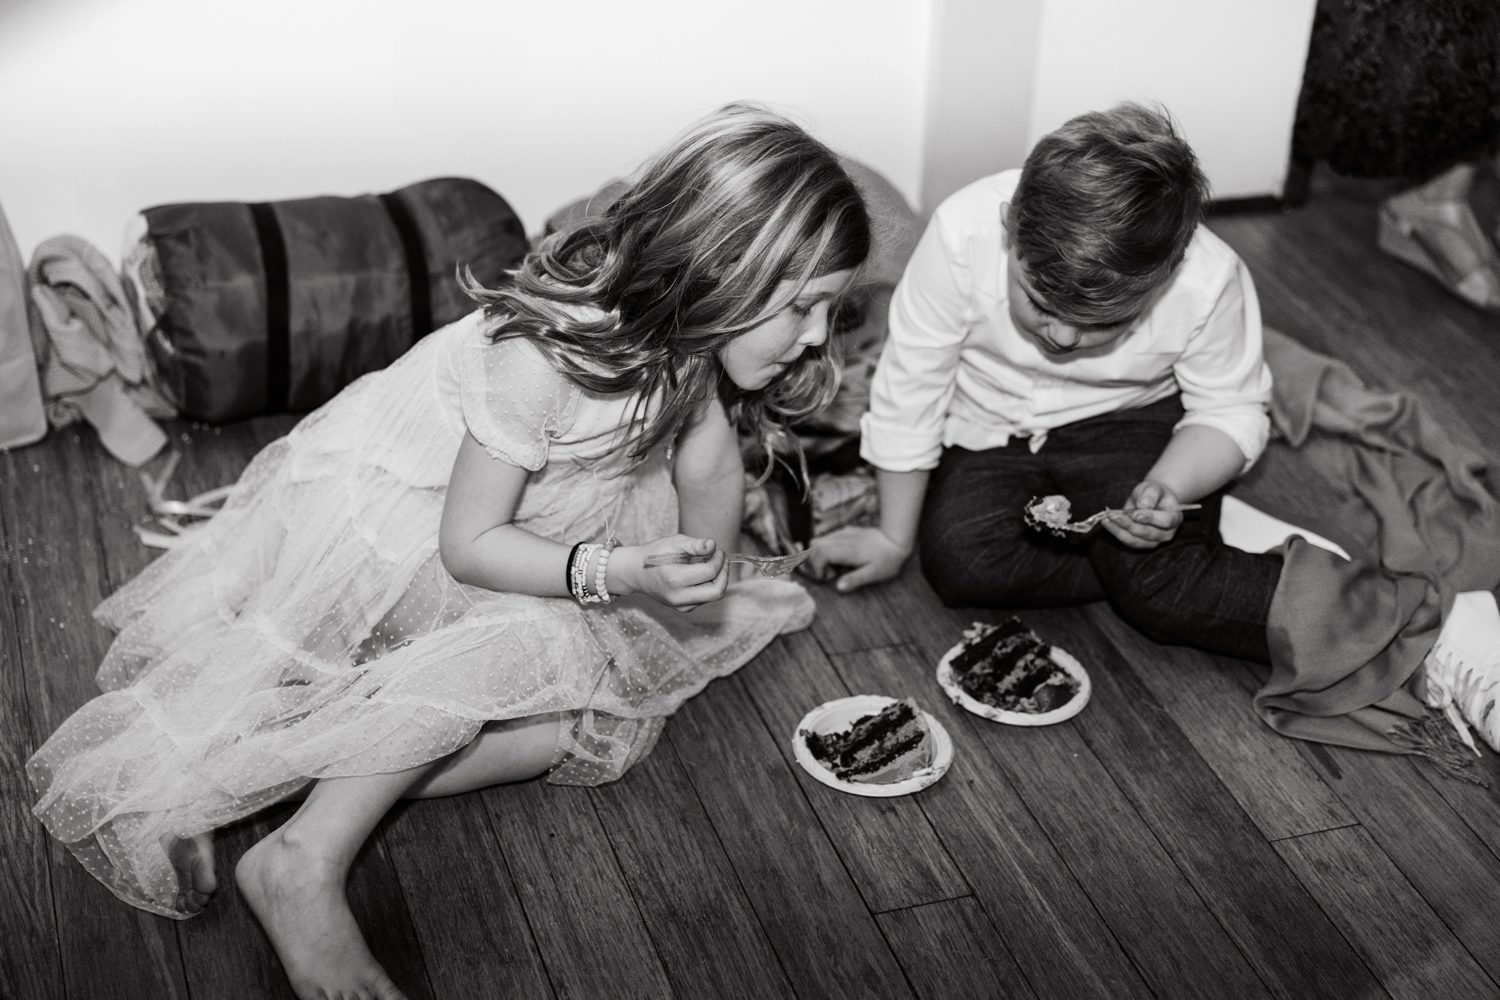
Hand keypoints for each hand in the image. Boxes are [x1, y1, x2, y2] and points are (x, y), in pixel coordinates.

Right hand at [612, 535, 727, 610]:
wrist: (636, 572)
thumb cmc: (655, 554)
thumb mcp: (673, 542)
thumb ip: (695, 544)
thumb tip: (713, 545)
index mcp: (675, 578)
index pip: (710, 572)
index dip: (719, 559)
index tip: (719, 550)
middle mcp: (678, 596)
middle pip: (717, 592)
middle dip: (724, 574)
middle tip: (722, 560)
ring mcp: (680, 605)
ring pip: (712, 596)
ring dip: (717, 579)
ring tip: (709, 564)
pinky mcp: (683, 609)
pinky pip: (704, 599)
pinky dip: (708, 586)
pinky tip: (701, 574)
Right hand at [807, 526, 909, 592]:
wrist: (897, 541)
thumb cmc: (887, 560)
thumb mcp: (874, 574)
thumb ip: (855, 580)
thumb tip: (838, 587)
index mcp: (848, 549)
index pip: (819, 552)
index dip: (816, 566)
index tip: (825, 577)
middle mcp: (842, 538)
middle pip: (814, 545)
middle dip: (815, 561)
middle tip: (830, 574)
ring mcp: (843, 533)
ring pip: (819, 541)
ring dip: (820, 556)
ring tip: (836, 568)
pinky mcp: (845, 532)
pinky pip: (827, 540)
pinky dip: (827, 551)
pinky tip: (841, 560)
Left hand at [1100, 480, 1187, 549]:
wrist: (1149, 501)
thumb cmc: (1153, 494)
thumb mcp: (1153, 488)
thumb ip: (1150, 495)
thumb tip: (1143, 505)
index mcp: (1175, 518)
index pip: (1166, 521)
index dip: (1151, 518)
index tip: (1135, 514)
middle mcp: (1166, 533)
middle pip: (1149, 533)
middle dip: (1130, 525)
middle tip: (1114, 516)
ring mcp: (1153, 541)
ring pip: (1136, 540)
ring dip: (1119, 530)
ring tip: (1107, 519)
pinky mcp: (1140, 543)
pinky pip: (1127, 541)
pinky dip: (1116, 532)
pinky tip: (1106, 522)